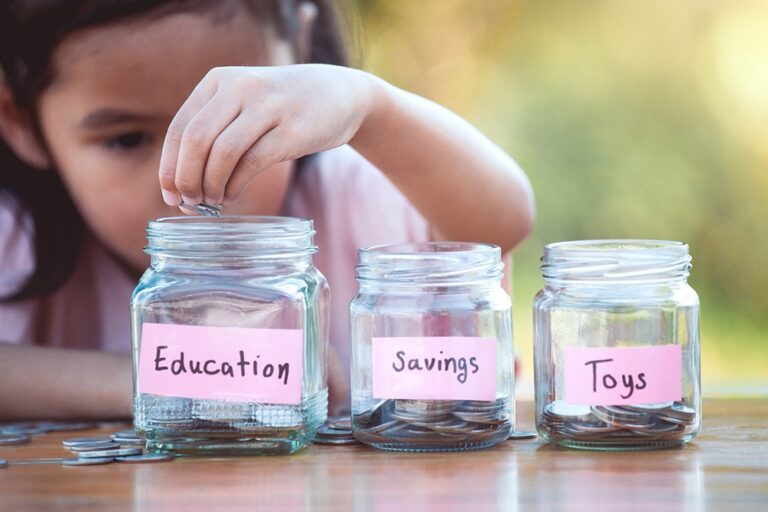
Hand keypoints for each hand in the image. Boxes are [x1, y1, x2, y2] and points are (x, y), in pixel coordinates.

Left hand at [159, 64, 376, 205]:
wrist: (342, 94)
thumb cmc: (285, 108)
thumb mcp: (244, 103)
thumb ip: (214, 131)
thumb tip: (180, 184)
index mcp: (219, 81)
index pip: (181, 128)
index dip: (169, 166)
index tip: (169, 195)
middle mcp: (241, 87)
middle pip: (196, 140)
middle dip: (187, 179)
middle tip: (190, 203)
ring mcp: (269, 107)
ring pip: (222, 153)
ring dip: (210, 185)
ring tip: (212, 202)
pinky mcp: (293, 131)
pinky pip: (252, 163)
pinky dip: (235, 185)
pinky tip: (232, 195)